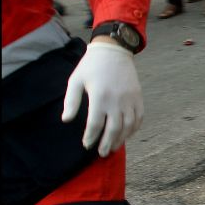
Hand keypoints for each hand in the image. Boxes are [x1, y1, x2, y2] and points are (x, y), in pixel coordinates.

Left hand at [62, 39, 143, 156]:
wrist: (114, 51)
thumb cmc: (91, 66)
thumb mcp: (76, 80)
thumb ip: (71, 101)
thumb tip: (66, 120)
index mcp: (99, 97)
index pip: (95, 124)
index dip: (91, 137)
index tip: (86, 144)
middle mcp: (116, 101)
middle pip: (113, 129)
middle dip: (107, 143)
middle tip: (102, 153)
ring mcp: (129, 100)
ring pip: (128, 126)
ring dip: (121, 139)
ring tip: (114, 147)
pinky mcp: (138, 98)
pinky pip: (138, 118)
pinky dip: (133, 129)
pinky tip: (127, 135)